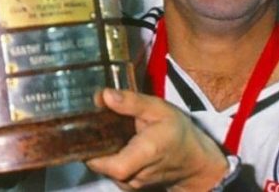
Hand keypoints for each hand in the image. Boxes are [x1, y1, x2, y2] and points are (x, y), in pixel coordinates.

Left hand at [86, 89, 228, 190]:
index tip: (83, 131)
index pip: (110, 165)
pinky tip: (113, 144)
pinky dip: (107, 159)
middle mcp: (137, 174)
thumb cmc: (178, 132)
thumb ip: (131, 102)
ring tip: (104, 132)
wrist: (194, 160)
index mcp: (145, 153)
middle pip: (100, 165)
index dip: (91, 151)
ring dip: (100, 152)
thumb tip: (104, 95)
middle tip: (90, 124)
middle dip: (91, 145)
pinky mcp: (130, 186)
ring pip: (103, 169)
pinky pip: (110, 173)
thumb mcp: (158, 108)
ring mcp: (133, 184)